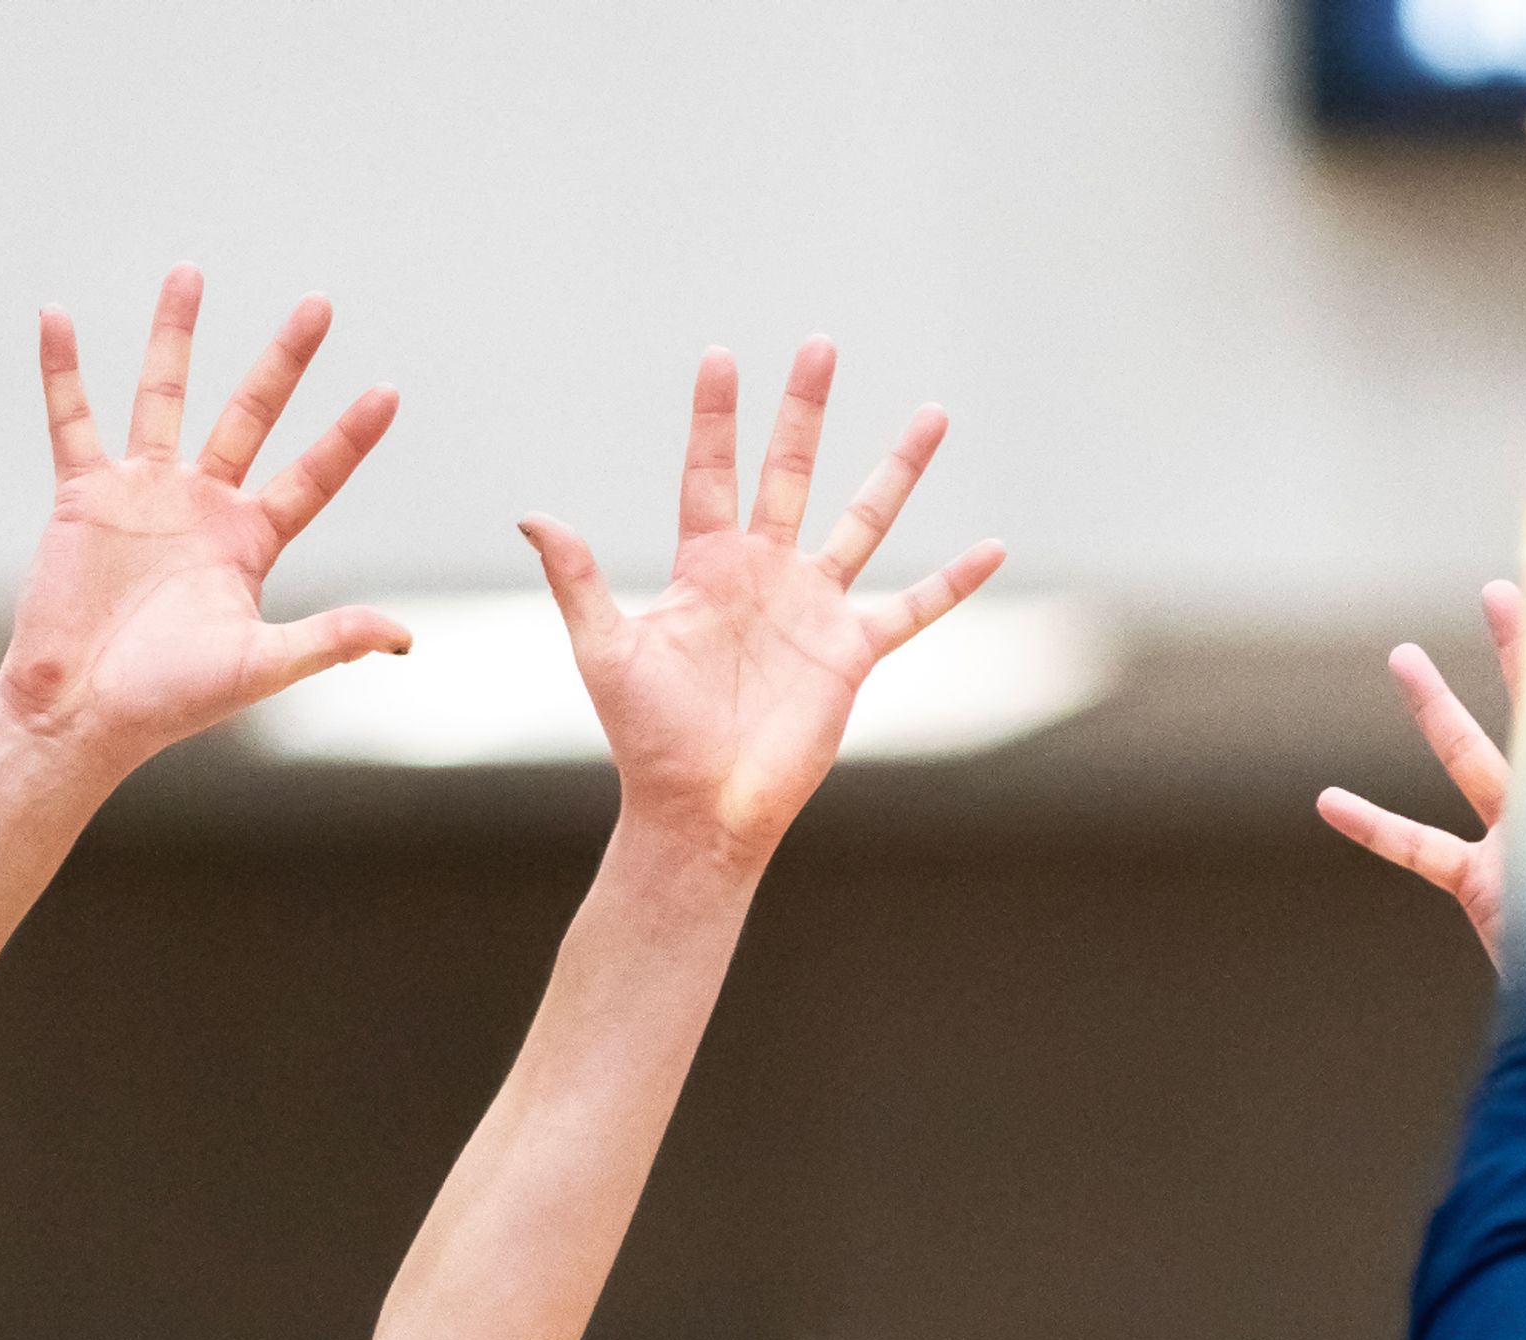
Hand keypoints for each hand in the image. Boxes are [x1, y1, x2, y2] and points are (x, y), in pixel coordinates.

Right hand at [0, 266, 409, 773]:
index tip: (389, 388)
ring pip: (164, 396)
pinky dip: (63, 371)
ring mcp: (144, 494)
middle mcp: (204, 505)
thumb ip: (330, 641)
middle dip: (285, 360)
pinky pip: (71, 420)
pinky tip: (59, 317)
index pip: (315, 474)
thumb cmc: (172, 700)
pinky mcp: (84, 495)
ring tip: (191, 271)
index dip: (351, 435)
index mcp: (252, 542)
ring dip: (176, 335)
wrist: (83, 713)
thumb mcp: (262, 668)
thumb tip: (405, 635)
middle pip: (252, 414)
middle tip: (320, 303)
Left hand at [520, 341, 1002, 855]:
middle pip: (790, 472)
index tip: (720, 356)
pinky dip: (954, 583)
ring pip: (864, 521)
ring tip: (931, 415)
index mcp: (705, 566)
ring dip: (898, 469)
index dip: (714, 417)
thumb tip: (533, 515)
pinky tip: (992, 549)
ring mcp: (813, 609)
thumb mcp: (605, 650)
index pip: (711, 472)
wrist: (701, 807)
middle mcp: (764, 574)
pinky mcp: (852, 652)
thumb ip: (579, 580)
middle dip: (805, 410)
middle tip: (820, 346)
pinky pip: (914, 609)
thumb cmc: (646, 736)